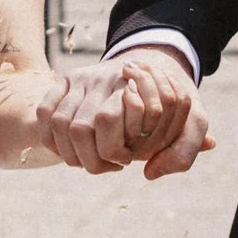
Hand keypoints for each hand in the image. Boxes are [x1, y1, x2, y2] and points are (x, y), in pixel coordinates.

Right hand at [38, 49, 212, 178]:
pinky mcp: (66, 79)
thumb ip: (184, 151)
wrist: (154, 63)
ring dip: (70, 153)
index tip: (126, 161)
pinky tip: (70, 150)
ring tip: (88, 162)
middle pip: (80, 129)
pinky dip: (52, 138)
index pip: (108, 123)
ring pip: (59, 123)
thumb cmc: (174, 105)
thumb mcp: (191, 123)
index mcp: (135, 85)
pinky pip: (46, 112)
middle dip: (91, 159)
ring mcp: (82, 77)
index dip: (114, 153)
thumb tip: (150, 174)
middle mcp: (104, 78)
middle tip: (108, 166)